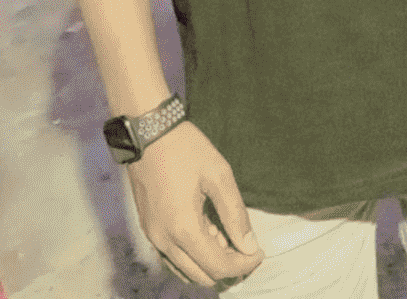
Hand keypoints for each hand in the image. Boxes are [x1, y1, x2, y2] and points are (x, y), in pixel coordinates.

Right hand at [126, 120, 264, 287]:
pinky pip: (172, 258)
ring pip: (186, 271)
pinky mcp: (148, 227)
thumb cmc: (184, 148)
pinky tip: (204, 233)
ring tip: (225, 237)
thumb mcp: (218, 174)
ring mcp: (152, 235)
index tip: (259, 252)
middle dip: (228, 268)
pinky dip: (191, 256)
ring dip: (209, 264)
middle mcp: (164, 240)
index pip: (219, 267)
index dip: (244, 264)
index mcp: (183, 228)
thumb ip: (235, 213)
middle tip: (245, 247)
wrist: (148, 130)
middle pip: (202, 276)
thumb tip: (249, 245)